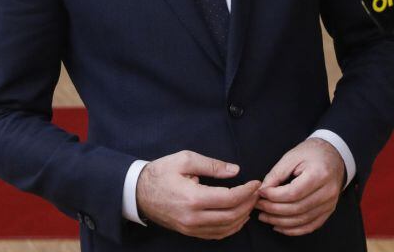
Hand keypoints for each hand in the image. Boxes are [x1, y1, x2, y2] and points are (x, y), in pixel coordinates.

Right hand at [136, 150, 259, 239]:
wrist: (138, 192)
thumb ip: (212, 165)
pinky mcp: (189, 232)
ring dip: (242, 217)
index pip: (230, 199)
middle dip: (248, 204)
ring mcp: (191, 228)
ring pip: (225, 228)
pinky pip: (215, 234)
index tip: (256, 183)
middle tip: (256, 192)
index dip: (247, 191)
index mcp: (193, 198)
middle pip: (231, 216)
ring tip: (250, 203)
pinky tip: (238, 217)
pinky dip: (230, 228)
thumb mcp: (185, 159)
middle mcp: (193, 217)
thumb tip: (235, 170)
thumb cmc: (161, 173)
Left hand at [256, 138, 344, 235]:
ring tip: (264, 216)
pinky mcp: (328, 210)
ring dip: (280, 222)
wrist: (333, 156)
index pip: (293, 193)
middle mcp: (328, 191)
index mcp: (319, 174)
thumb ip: (276, 174)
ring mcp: (330, 203)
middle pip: (297, 208)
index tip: (260, 192)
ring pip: (302, 220)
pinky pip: (310, 226)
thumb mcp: (292, 157)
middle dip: (274, 210)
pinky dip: (293, 230)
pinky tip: (278, 226)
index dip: (274, 196)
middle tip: (258, 205)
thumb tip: (262, 191)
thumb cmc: (311, 153)